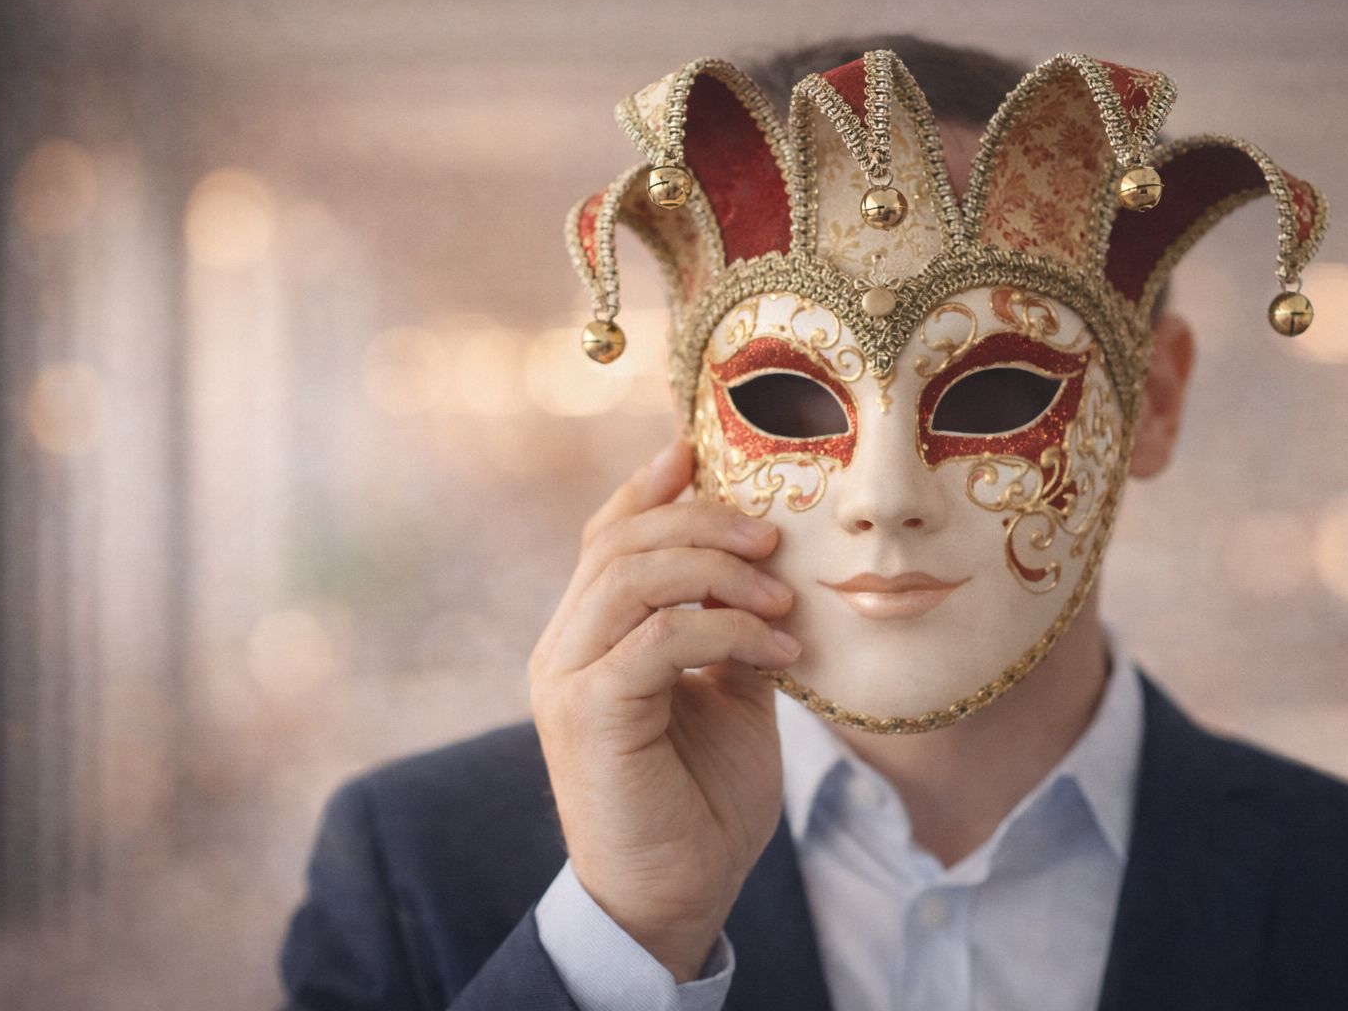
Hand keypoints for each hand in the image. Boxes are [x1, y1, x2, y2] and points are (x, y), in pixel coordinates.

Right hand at [528, 440, 799, 981]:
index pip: (607, 536)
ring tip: (783, 600)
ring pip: (629, 577)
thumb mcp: (731, 695)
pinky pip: (657, 639)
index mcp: (590, 634)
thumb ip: (733, 629)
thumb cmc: (703, 799)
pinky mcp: (588, 715)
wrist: (676, 896)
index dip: (650, 486)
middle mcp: (563, 647)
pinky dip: (726, 631)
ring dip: (717, 572)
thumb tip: (775, 568)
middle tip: (773, 536)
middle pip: (618, 542)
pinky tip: (779, 653)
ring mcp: (566, 679)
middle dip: (701, 522)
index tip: (703, 451)